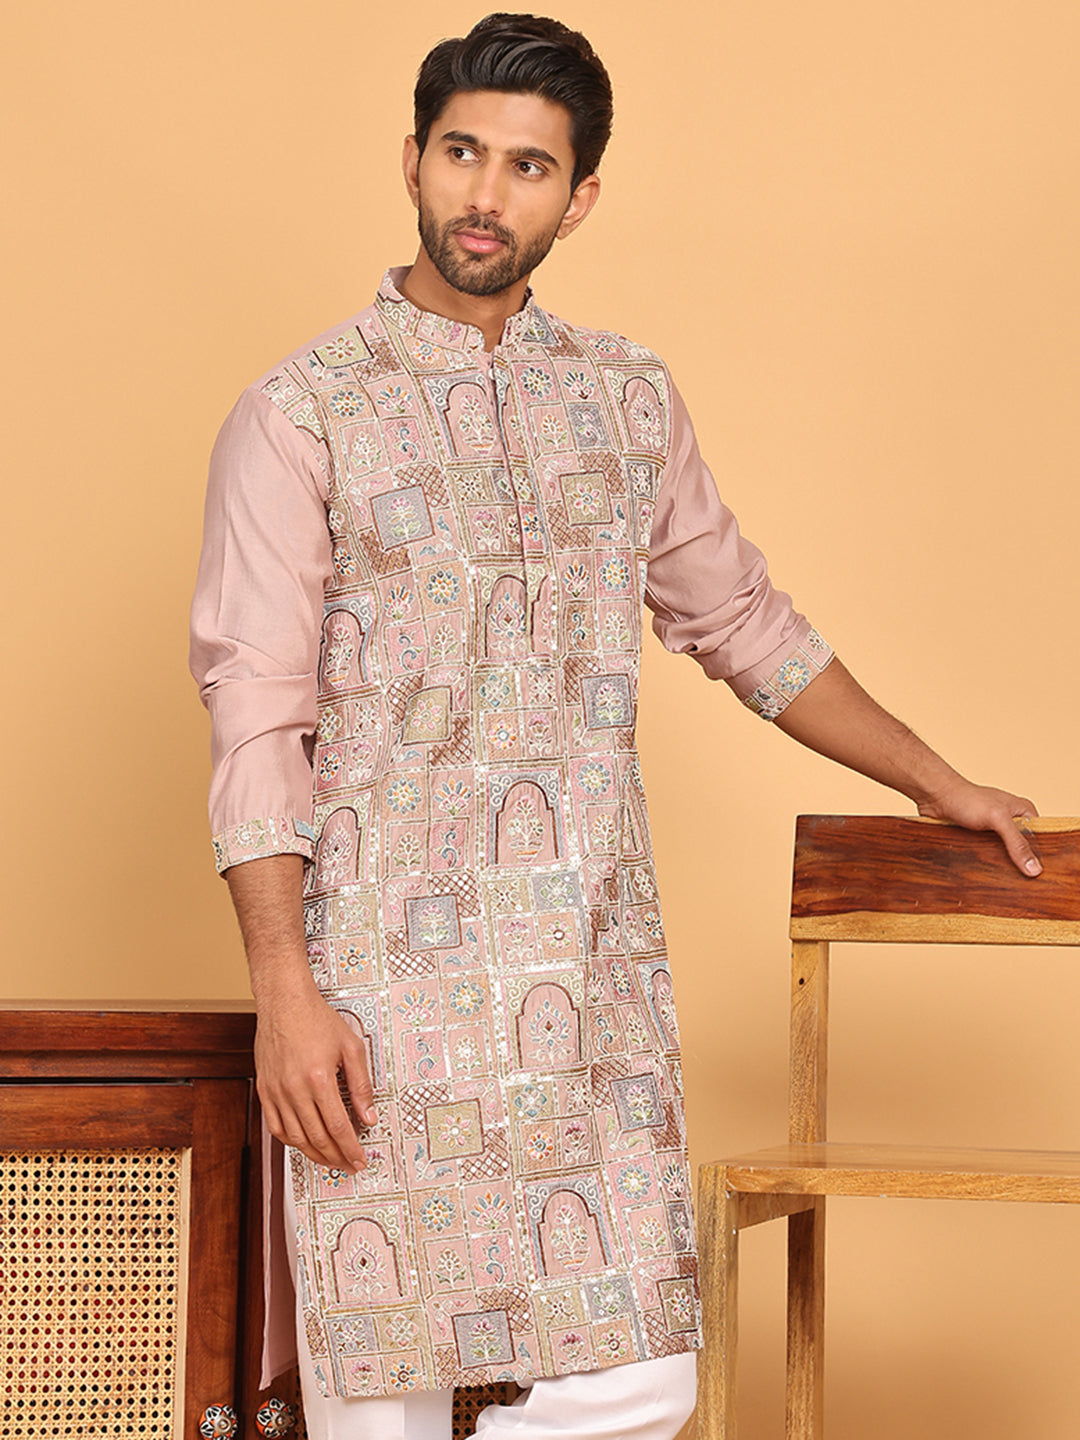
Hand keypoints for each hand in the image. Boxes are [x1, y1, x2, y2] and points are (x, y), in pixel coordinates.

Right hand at [254, 986, 376, 1172]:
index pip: (338, 1126)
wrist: (284, 1002)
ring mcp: (276, 1092)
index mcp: (318, 1078)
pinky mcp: (264, 1090)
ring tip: (330, 1160)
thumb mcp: (351, 1047)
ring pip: (295, 1138)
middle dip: (336, 1157)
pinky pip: (275, 1127)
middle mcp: (294, 1089)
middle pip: (317, 1138)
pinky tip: (304, 1144)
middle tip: (349, 1165)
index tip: (360, 1160)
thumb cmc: (317, 1020)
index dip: (351, 1148)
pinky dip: (291, 1141)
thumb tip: (369, 1116)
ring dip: (314, 1155)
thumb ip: (362, 1085)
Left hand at [916, 778, 1041, 876]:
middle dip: (1019, 864)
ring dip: (1001, 865)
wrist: (936, 795)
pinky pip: (987, 853)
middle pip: (1022, 848)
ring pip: (1004, 853)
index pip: (1040, 839)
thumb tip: (1034, 868)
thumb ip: (1017, 843)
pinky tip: (986, 875)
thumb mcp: (998, 819)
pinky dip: (986, 862)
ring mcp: (994, 828)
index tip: (1038, 877)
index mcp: (1023, 811)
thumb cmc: (966, 798)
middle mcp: (1011, 820)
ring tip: (1004, 883)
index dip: (1039, 857)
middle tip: (1021, 885)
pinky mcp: (978, 836)